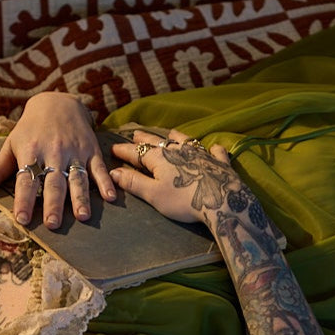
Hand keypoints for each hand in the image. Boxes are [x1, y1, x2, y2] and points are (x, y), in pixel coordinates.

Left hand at [0, 91, 117, 228]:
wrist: (58, 102)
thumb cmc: (31, 129)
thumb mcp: (11, 144)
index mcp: (30, 152)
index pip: (26, 180)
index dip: (24, 200)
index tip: (22, 219)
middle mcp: (53, 152)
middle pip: (53, 182)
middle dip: (53, 203)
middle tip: (52, 224)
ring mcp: (74, 151)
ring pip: (77, 178)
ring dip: (80, 198)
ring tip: (82, 217)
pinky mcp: (91, 150)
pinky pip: (99, 168)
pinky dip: (106, 182)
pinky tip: (111, 198)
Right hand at [110, 129, 237, 225]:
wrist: (221, 201)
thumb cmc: (184, 200)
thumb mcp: (154, 194)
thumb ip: (134, 182)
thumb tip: (113, 172)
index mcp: (159, 158)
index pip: (136, 152)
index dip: (123, 151)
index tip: (112, 149)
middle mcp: (178, 150)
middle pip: (157, 141)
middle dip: (144, 139)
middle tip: (135, 134)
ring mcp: (200, 154)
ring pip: (184, 140)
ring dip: (174, 136)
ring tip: (169, 133)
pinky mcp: (218, 162)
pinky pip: (214, 151)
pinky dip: (212, 148)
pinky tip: (214, 147)